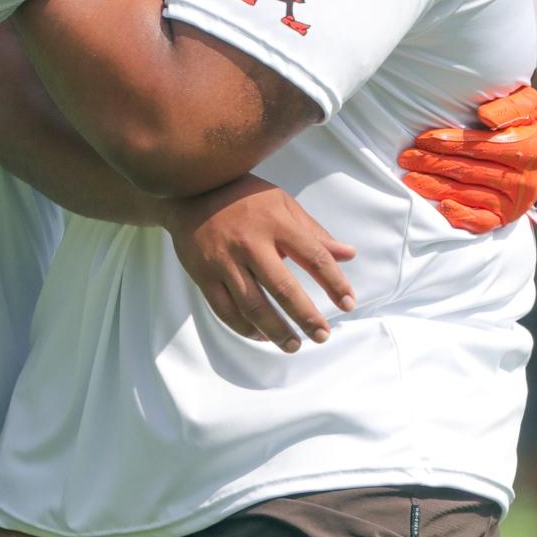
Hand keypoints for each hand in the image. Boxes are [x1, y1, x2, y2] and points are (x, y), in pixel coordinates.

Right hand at [162, 173, 355, 351]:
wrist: (188, 192)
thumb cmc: (244, 197)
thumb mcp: (282, 204)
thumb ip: (314, 233)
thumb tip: (349, 254)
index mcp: (276, 222)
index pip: (314, 256)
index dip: (335, 283)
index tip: (349, 303)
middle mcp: (250, 242)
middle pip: (283, 289)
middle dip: (306, 317)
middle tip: (322, 336)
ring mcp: (224, 260)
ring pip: (253, 306)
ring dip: (276, 331)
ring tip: (294, 345)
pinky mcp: (203, 274)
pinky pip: (226, 310)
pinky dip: (245, 328)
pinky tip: (261, 335)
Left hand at [399, 85, 536, 232]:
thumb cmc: (529, 121)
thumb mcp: (529, 103)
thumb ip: (510, 106)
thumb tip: (484, 116)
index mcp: (529, 151)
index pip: (480, 147)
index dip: (449, 143)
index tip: (422, 139)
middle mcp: (523, 181)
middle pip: (468, 172)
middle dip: (433, 164)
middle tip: (406, 158)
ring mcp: (515, 203)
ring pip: (468, 194)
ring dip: (436, 187)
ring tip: (411, 178)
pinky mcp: (507, 218)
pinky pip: (482, 221)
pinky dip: (462, 217)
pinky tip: (442, 208)